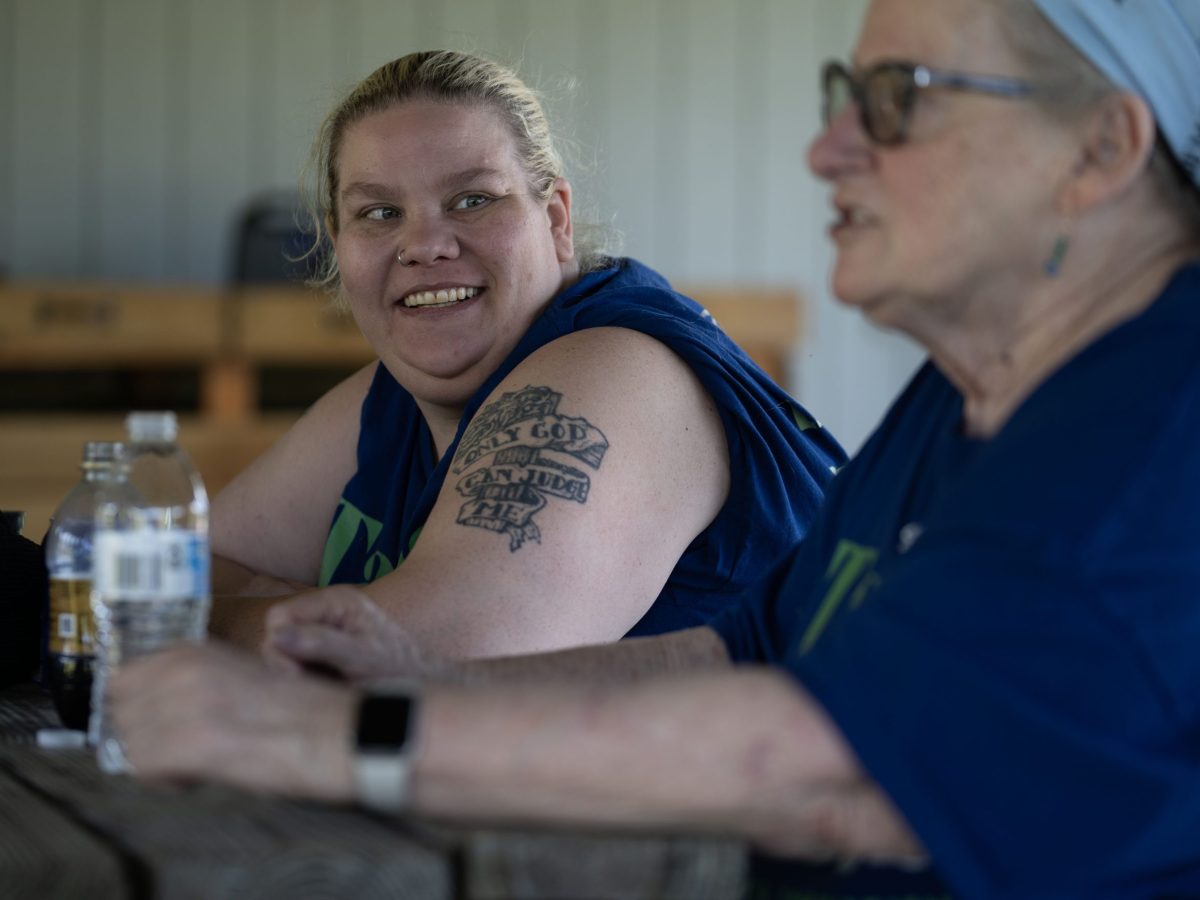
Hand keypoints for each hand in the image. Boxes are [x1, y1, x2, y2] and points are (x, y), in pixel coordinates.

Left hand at [109, 642, 356, 801]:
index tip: (163, 726)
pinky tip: (199, 775)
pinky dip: (166, 779)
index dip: (141, 707)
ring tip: (196, 763)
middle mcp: (182, 670)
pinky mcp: (190, 742)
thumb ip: (194, 683)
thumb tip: (155, 712)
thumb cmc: (300, 709)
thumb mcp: (239, 675)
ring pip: (130, 741)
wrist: (337, 728)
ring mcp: (183, 704)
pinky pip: (144, 767)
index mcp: (194, 651)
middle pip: (121, 711)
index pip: (124, 678)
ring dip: (156, 758)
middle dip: (144, 734)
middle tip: (182, 749)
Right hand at [263, 585, 447, 682]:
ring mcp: (325, 630)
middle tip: (323, 683)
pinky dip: (306, 681)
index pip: (277, 618)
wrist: (426, 685)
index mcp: (336, 601)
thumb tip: (276, 636)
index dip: (280, 648)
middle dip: (288, 665)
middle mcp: (327, 611)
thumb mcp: (362, 659)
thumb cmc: (400, 671)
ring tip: (332, 685)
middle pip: (275, 636)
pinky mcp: (324, 650)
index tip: (303, 673)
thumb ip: (322, 645)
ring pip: (282, 654)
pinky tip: (330, 688)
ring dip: (298, 675)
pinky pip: (295, 666)